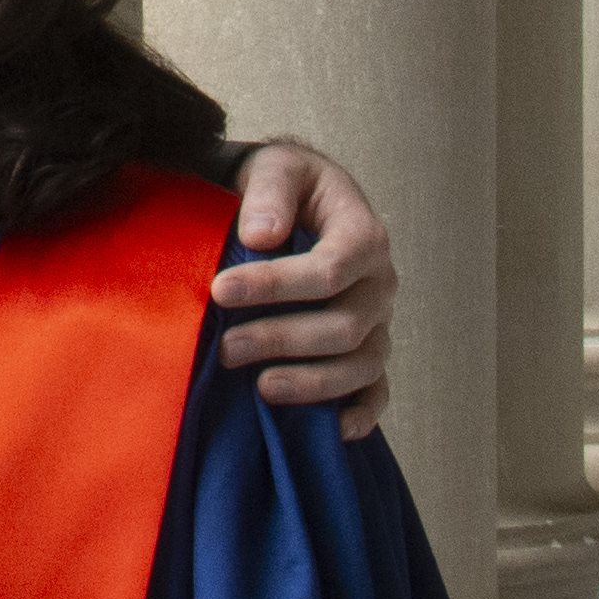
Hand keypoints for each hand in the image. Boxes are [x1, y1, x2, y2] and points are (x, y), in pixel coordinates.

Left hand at [211, 143, 397, 439]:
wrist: (296, 202)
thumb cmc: (283, 186)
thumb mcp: (274, 168)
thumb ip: (269, 193)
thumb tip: (261, 238)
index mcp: (363, 235)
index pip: (330, 269)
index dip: (276, 285)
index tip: (220, 290)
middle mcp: (379, 284)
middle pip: (345, 324)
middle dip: (283, 339)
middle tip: (227, 348)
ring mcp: (377, 322)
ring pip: (361, 364)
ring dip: (312, 382)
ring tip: (260, 387)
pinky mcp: (366, 351)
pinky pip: (377, 390)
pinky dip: (362, 413)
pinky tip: (334, 430)